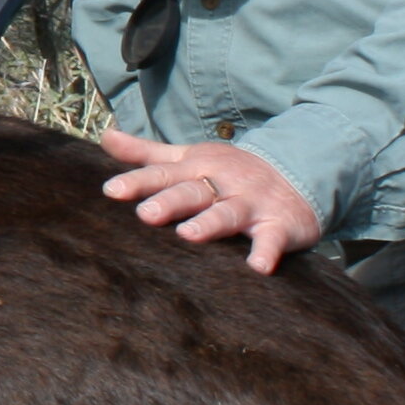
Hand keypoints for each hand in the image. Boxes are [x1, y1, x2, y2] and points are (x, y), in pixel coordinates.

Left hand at [97, 128, 322, 274]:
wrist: (299, 172)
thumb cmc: (230, 171)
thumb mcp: (189, 157)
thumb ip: (147, 153)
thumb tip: (105, 137)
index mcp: (196, 168)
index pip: (162, 175)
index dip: (137, 182)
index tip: (110, 191)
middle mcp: (221, 184)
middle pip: (192, 192)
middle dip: (169, 202)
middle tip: (145, 215)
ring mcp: (251, 203)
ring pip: (227, 213)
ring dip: (210, 224)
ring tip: (188, 235)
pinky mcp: (278, 225)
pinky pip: (272, 239)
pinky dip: (267, 251)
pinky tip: (258, 268)